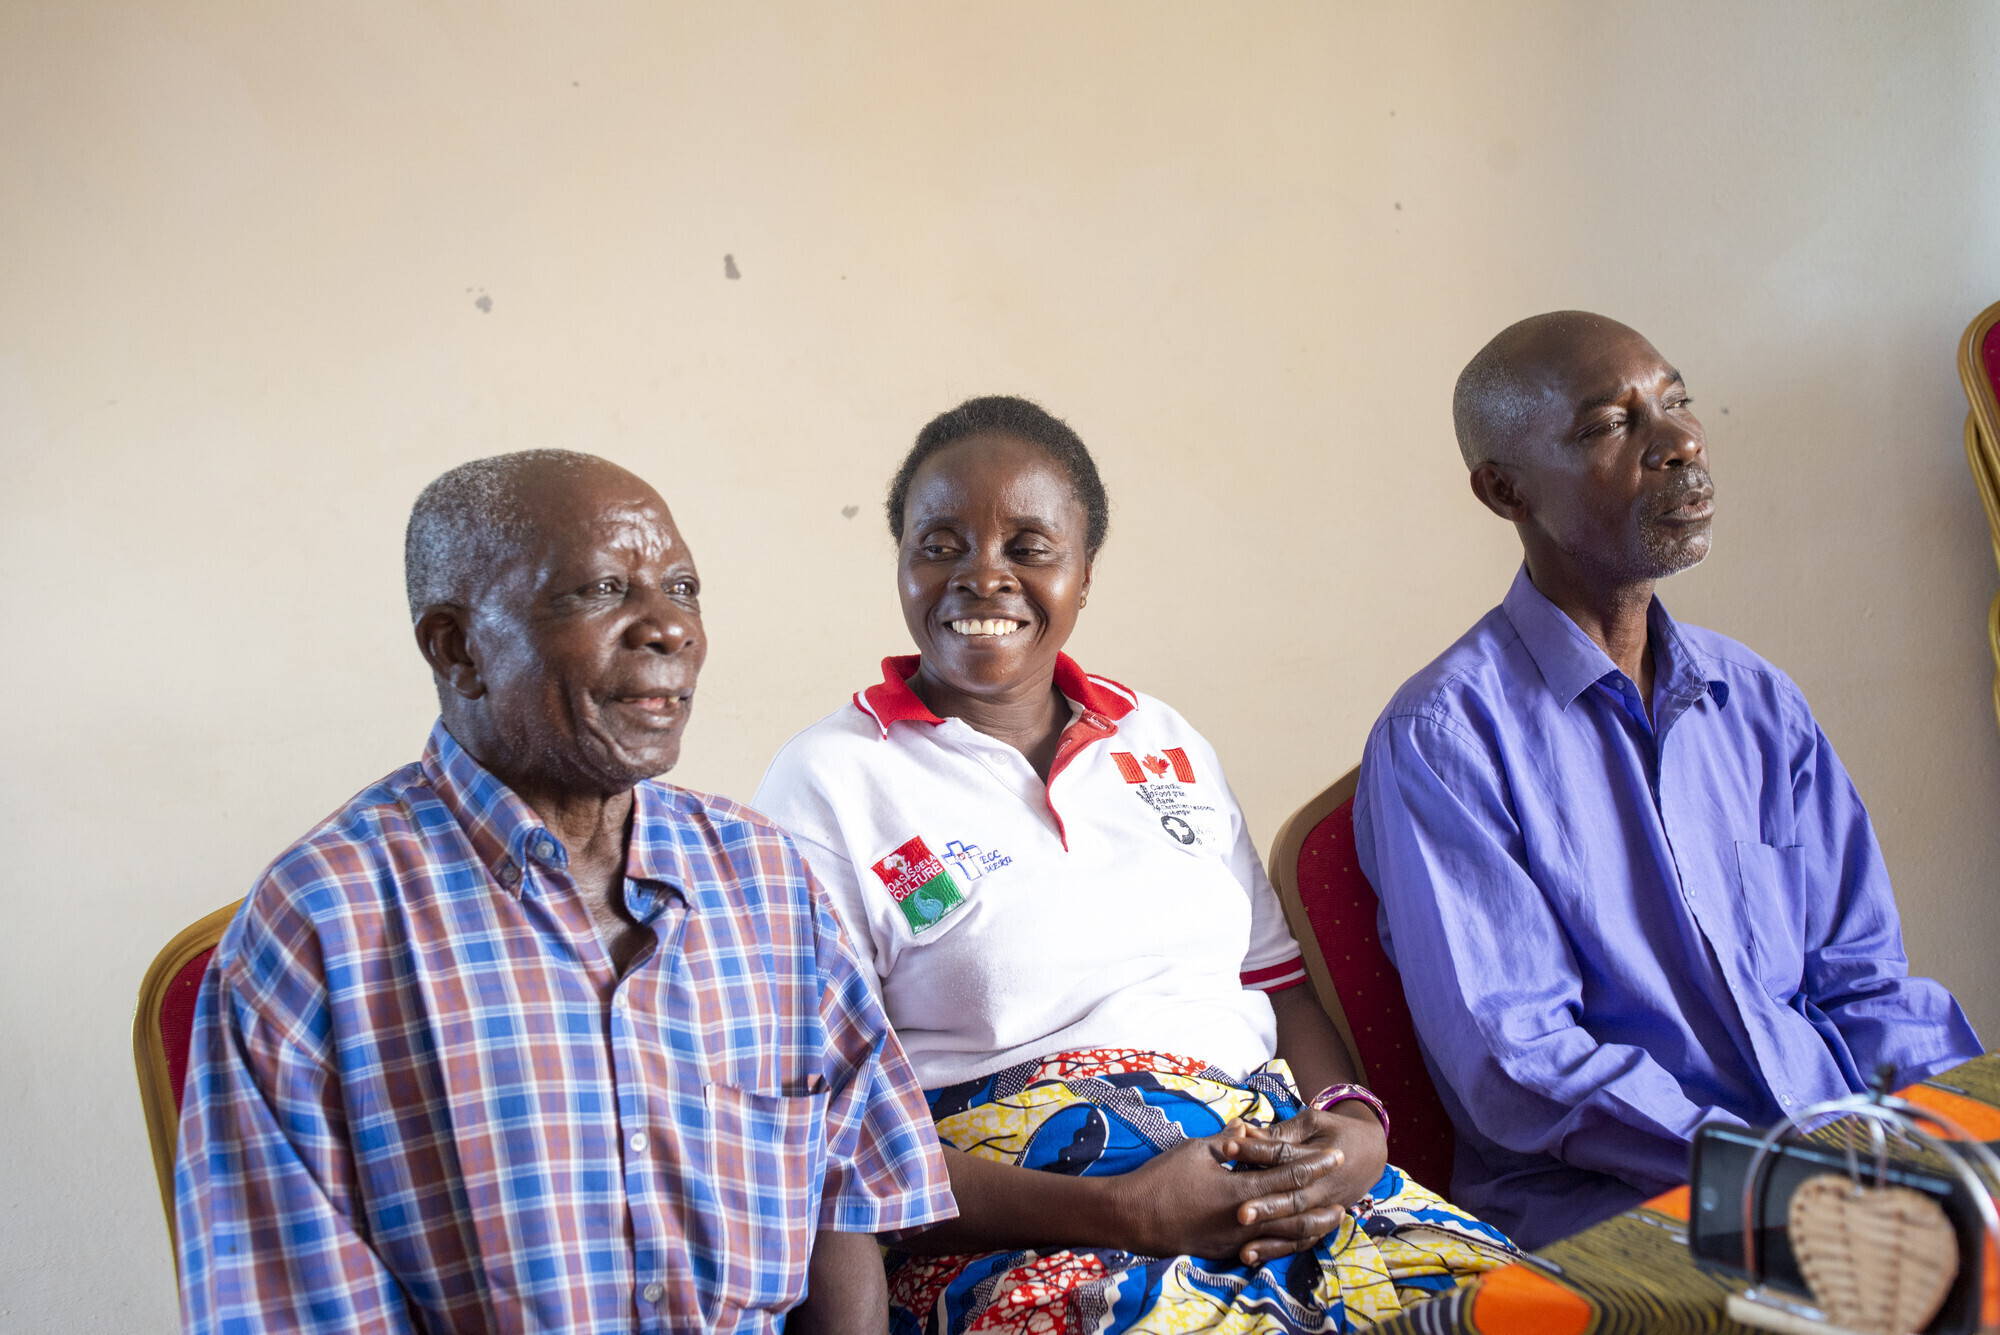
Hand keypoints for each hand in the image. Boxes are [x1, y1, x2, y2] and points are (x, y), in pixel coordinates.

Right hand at [1105, 1120, 1342, 1262]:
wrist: (1134, 1216)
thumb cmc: (1163, 1178)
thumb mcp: (1196, 1151)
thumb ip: (1227, 1142)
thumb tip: (1246, 1127)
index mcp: (1241, 1189)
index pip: (1287, 1175)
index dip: (1314, 1165)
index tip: (1336, 1155)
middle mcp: (1244, 1219)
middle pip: (1295, 1211)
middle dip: (1322, 1200)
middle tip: (1346, 1193)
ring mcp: (1236, 1239)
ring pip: (1285, 1236)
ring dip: (1312, 1226)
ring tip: (1332, 1219)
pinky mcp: (1225, 1250)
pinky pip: (1266, 1248)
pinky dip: (1286, 1243)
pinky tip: (1296, 1238)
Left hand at [1227, 1103, 1389, 1264]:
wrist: (1370, 1153)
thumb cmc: (1333, 1132)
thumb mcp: (1312, 1123)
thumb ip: (1281, 1131)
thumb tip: (1244, 1131)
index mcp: (1322, 1157)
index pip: (1284, 1155)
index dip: (1255, 1150)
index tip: (1227, 1146)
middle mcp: (1324, 1188)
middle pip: (1294, 1199)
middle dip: (1267, 1207)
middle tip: (1239, 1213)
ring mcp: (1324, 1209)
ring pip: (1298, 1226)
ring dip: (1270, 1236)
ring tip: (1242, 1244)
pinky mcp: (1320, 1225)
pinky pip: (1298, 1242)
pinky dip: (1275, 1249)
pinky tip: (1248, 1255)